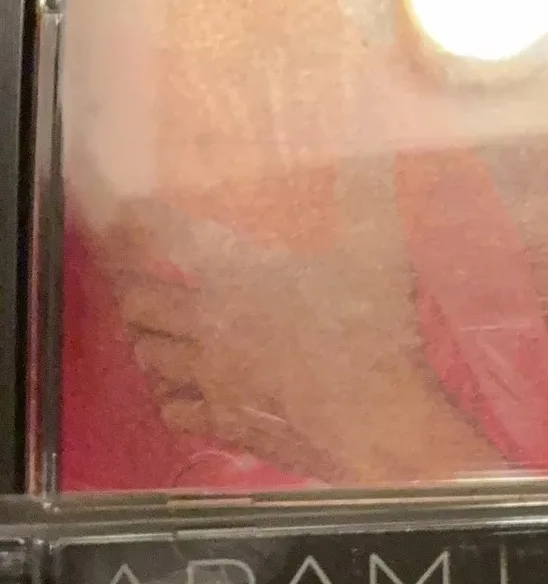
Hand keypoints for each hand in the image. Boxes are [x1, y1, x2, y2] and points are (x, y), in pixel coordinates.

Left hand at [101, 162, 497, 483]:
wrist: (379, 427)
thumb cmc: (375, 341)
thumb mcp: (379, 258)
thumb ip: (369, 201)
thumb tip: (380, 156)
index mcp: (235, 276)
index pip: (162, 236)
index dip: (138, 222)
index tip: (130, 215)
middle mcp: (210, 328)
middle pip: (138, 302)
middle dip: (133, 287)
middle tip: (137, 279)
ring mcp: (214, 381)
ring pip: (149, 358)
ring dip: (149, 343)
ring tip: (158, 335)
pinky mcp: (229, 426)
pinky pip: (175, 413)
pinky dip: (172, 399)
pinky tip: (184, 394)